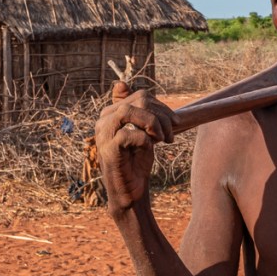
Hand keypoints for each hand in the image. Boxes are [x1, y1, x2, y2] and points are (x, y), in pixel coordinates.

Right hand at [94, 84, 176, 212]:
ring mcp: (103, 134)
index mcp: (110, 114)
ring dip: (154, 124)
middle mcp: (103, 120)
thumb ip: (138, 111)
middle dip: (162, 115)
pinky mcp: (108, 149)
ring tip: (164, 139)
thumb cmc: (137, 163)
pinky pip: (132, 134)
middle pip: (139, 101)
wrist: (131, 192)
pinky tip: (150, 150)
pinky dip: (147, 141)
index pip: (139, 96)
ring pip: (130, 111)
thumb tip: (119, 83)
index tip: (173, 122)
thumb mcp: (142, 132)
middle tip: (171, 135)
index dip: (161, 106)